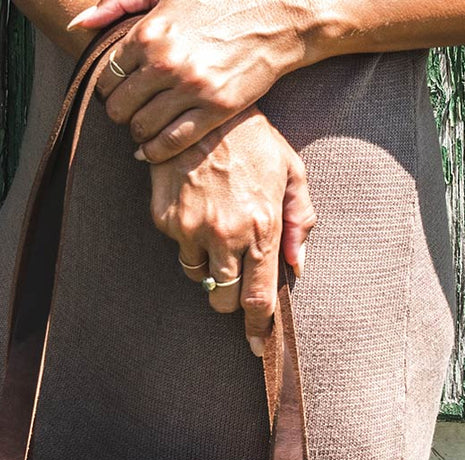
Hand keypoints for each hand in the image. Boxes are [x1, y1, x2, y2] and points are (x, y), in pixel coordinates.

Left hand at [71, 0, 314, 161]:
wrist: (275, 13)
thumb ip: (120, 4)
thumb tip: (78, 26)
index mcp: (149, 31)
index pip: (106, 77)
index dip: (109, 89)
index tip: (120, 91)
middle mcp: (166, 60)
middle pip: (119, 107)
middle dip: (121, 113)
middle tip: (132, 112)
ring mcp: (192, 87)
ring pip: (141, 129)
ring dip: (137, 133)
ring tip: (145, 127)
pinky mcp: (216, 109)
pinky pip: (170, 144)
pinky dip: (155, 152)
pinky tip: (153, 148)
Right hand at [148, 107, 315, 354]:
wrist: (201, 108)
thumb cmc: (254, 139)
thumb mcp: (291, 172)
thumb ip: (300, 221)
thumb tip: (297, 266)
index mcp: (261, 228)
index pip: (258, 299)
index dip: (257, 330)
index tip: (258, 347)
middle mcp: (225, 236)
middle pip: (223, 300)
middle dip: (229, 298)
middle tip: (235, 279)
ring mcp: (191, 230)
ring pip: (198, 276)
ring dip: (208, 266)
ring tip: (216, 227)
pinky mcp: (165, 220)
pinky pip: (178, 247)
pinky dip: (187, 237)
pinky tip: (197, 205)